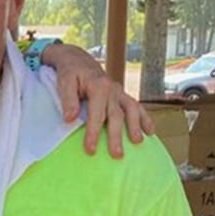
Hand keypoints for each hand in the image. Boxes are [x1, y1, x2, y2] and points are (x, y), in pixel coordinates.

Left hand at [43, 43, 154, 157]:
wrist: (77, 60)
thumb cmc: (70, 73)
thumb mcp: (64, 82)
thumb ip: (68, 100)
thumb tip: (69, 119)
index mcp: (98, 86)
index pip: (97, 113)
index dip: (94, 133)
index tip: (91, 149)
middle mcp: (112, 89)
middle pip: (117, 115)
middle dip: (116, 136)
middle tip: (117, 155)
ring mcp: (119, 92)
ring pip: (131, 110)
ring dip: (135, 127)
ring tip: (138, 142)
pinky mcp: (122, 95)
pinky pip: (136, 106)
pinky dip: (145, 118)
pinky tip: (150, 132)